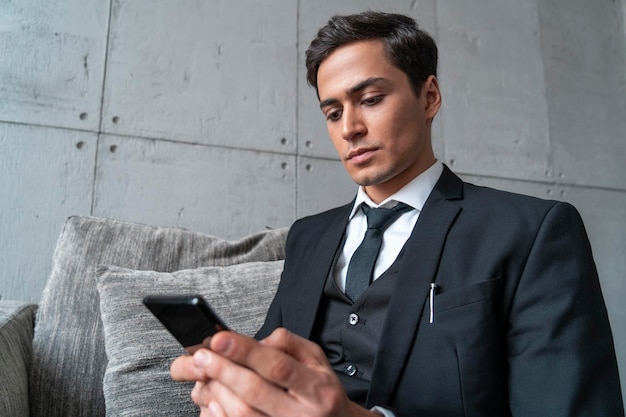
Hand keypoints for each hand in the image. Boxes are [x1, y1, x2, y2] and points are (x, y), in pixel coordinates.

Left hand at [170, 328, 379, 416]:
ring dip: (219, 392)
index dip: (246, 351)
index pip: (277, 366)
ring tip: (205, 374)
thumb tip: (258, 341)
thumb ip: (288, 343)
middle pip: (256, 391)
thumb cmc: (322, 391)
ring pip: (245, 414)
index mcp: (317, 388)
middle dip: (224, 370)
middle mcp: (302, 414)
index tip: (220, 339)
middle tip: (202, 356)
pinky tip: (212, 401)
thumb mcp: (317, 359)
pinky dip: (221, 415)